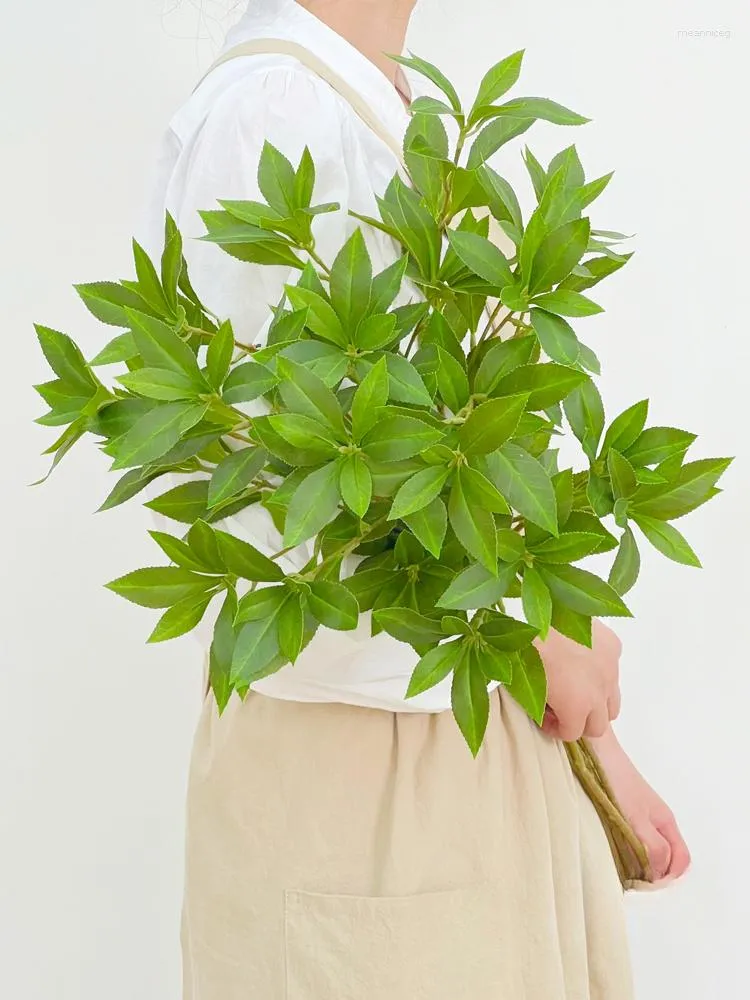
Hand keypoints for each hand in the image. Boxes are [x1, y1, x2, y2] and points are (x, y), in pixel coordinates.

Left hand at [534, 619, 621, 740]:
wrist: (536, 606)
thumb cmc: (522, 646)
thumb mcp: (525, 684)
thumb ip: (541, 705)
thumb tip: (545, 709)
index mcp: (577, 705)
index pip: (574, 734)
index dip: (556, 728)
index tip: (544, 717)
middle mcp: (600, 691)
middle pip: (599, 725)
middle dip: (579, 720)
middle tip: (560, 706)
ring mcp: (610, 667)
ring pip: (613, 700)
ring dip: (596, 701)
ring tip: (575, 687)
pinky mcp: (613, 645)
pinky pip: (612, 669)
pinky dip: (600, 671)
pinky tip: (581, 658)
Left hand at [589, 727, 691, 882]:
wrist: (591, 750)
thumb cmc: (615, 780)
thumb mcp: (636, 818)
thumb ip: (651, 847)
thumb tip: (658, 874)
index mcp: (665, 822)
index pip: (680, 861)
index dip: (667, 877)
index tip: (644, 883)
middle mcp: (654, 822)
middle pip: (662, 858)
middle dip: (648, 873)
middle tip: (626, 879)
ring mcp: (636, 817)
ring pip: (642, 850)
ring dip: (632, 863)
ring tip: (613, 865)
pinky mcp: (617, 812)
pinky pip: (625, 840)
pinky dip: (619, 850)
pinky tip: (604, 849)